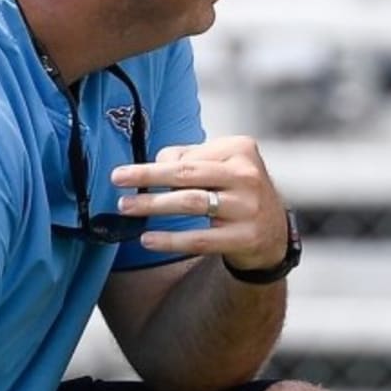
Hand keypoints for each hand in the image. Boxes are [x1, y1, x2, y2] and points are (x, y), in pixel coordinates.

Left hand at [110, 135, 288, 270]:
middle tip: (117, 180)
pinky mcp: (247, 237)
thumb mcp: (221, 166)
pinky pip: (201, 239)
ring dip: (154, 205)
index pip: (190, 156)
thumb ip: (188, 158)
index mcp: (242, 150)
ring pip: (192, 203)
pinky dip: (171, 240)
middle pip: (188, 174)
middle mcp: (249, 176)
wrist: (274, 234)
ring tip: (126, 207)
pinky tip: (148, 239)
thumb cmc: (236, 193)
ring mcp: (250, 207)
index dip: (156, 167)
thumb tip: (153, 166)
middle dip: (148, 177)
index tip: (126, 173)